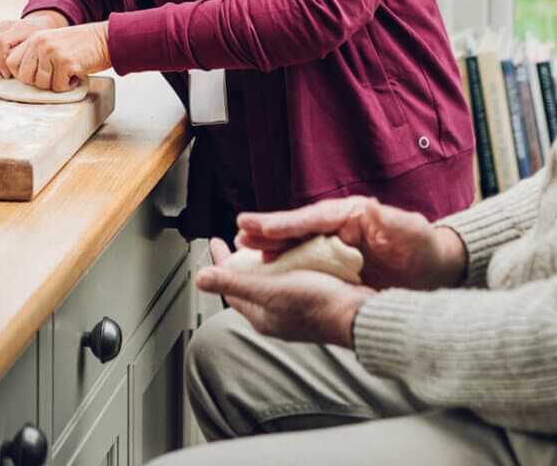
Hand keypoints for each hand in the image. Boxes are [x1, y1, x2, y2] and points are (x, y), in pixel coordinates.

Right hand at [0, 11, 68, 76]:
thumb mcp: (44, 45)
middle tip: (5, 75)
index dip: (1, 61)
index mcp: (19, 28)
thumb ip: (33, 55)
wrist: (41, 24)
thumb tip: (26, 74)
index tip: (9, 74)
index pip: (0, 43)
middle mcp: (4, 27)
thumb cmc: (44, 38)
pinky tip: (1, 67)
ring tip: (2, 72)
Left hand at [5, 21, 110, 90]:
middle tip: (55, 76)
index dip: (23, 74)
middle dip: (40, 82)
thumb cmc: (81, 44)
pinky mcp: (66, 63)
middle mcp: (40, 43)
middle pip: (25, 77)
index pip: (11, 63)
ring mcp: (52, 52)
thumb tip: (22, 77)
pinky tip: (75, 76)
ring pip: (41, 84)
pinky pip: (58, 87)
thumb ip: (36, 53)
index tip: (37, 76)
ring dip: (55, 84)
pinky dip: (68, 86)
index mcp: (35, 38)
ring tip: (66, 74)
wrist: (106, 39)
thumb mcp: (53, 41)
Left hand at [196, 238, 373, 346]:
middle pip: (249, 284)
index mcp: (260, 313)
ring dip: (263, 262)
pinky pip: (291, 280)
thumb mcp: (269, 289)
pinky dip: (286, 265)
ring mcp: (294, 309)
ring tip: (261, 243)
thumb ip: (233, 283)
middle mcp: (274, 314)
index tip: (216, 240)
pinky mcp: (312, 300)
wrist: (357, 315)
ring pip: (271, 282)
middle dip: (241, 262)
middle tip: (237, 240)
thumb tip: (199, 278)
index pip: (230, 284)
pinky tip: (294, 254)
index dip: (221, 261)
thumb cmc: (316, 304)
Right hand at [235, 196, 466, 290]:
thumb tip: (375, 209)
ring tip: (242, 250)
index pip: (310, 217)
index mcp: (351, 214)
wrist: (436, 269)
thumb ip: (393, 221)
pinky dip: (285, 264)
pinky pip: (305, 262)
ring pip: (296, 245)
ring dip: (270, 247)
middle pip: (297, 229)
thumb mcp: (411, 231)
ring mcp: (337, 245)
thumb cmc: (425, 247)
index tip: (253, 225)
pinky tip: (267, 269)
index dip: (281, 223)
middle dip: (267, 232)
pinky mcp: (338, 264)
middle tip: (239, 235)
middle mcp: (339, 226)